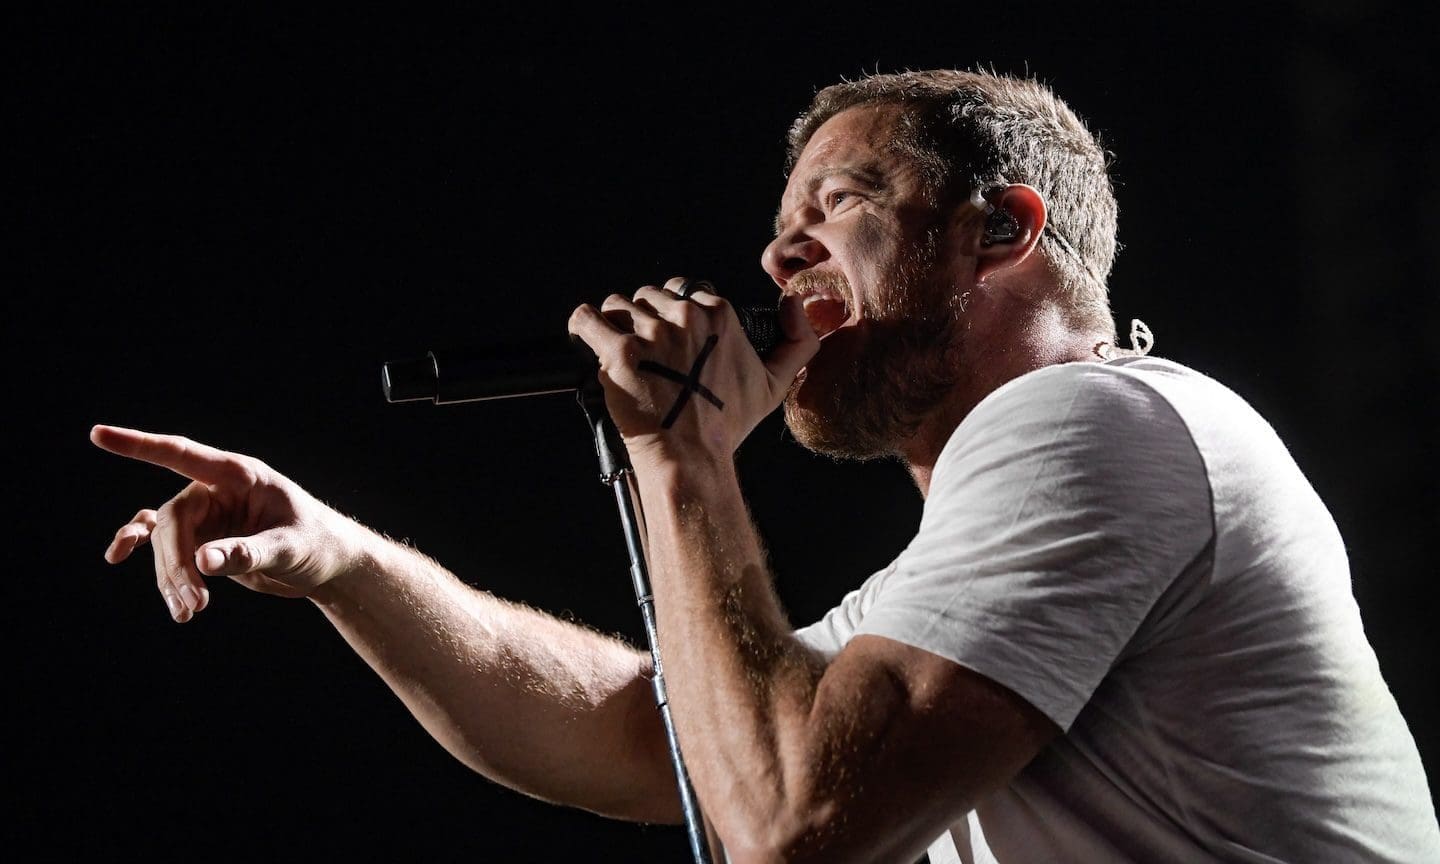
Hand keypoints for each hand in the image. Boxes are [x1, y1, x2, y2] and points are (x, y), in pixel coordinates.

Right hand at [92, 424, 364, 621]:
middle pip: (173, 520)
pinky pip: (162, 541)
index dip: (140, 446)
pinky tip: (117, 556)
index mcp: (239, 475)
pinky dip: (143, 552)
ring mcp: (208, 514)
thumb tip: (203, 561)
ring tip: (188, 612)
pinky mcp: (203, 537)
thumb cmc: (317, 544)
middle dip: (176, 564)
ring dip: (170, 576)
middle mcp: (216, 490)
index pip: (182, 455)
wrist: (327, 564)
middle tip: (193, 604)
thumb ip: (249, 553)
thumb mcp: (290, 548)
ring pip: (166, 540)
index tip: (98, 434)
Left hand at [567, 277, 817, 463]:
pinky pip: (588, 319)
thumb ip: (797, 343)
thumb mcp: (774, 384)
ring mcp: (650, 333)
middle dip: (643, 319)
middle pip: (647, 297)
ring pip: (617, 306)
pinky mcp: (619, 351)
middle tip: (645, 353)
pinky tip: (584, 335)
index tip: (668, 338)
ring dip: (614, 324)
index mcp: (718, 316)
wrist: (691, 456)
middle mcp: (685, 317)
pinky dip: (582, 325)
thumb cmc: (726, 424)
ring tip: (618, 351)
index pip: (680, 291)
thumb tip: (798, 306)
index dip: (670, 313)